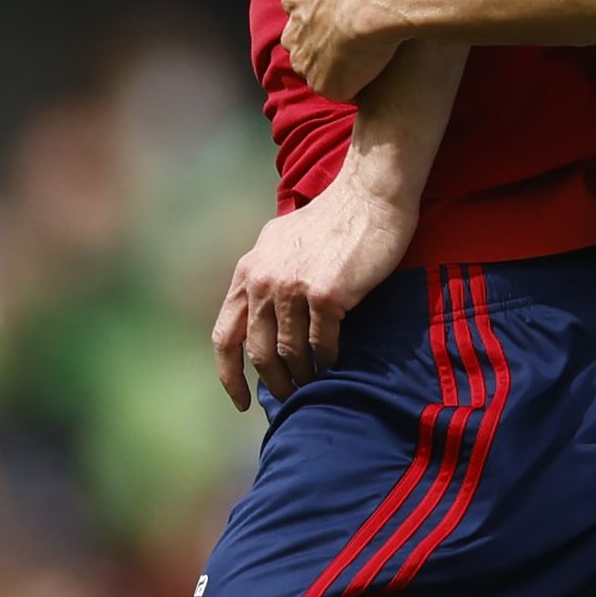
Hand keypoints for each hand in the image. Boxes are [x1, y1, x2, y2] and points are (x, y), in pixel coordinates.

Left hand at [211, 175, 417, 410]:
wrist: (370, 195)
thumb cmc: (333, 219)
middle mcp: (263, 280)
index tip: (241, 401)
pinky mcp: (325, 294)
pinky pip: (321, 345)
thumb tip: (260, 319)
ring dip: (302, 375)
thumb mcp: (281, 241)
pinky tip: (334, 363)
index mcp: (249, 269)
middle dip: (273, 383)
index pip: (225, 335)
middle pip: (258, 352)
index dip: (229, 375)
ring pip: (290, 354)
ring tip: (314, 383)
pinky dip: (327, 361)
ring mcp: (292, 288)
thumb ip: (265, 275)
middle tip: (290, 397)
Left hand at [282, 0, 403, 101]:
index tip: (338, 14)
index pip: (298, 11)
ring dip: (334, 67)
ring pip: (316, 70)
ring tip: (365, 62)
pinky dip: (353, 86)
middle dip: (318, 44)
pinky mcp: (325, 85)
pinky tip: (373, 77)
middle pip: (300, 44)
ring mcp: (306, 62)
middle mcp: (293, 33)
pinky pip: (339, 90)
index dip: (319, 14)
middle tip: (349, 41)